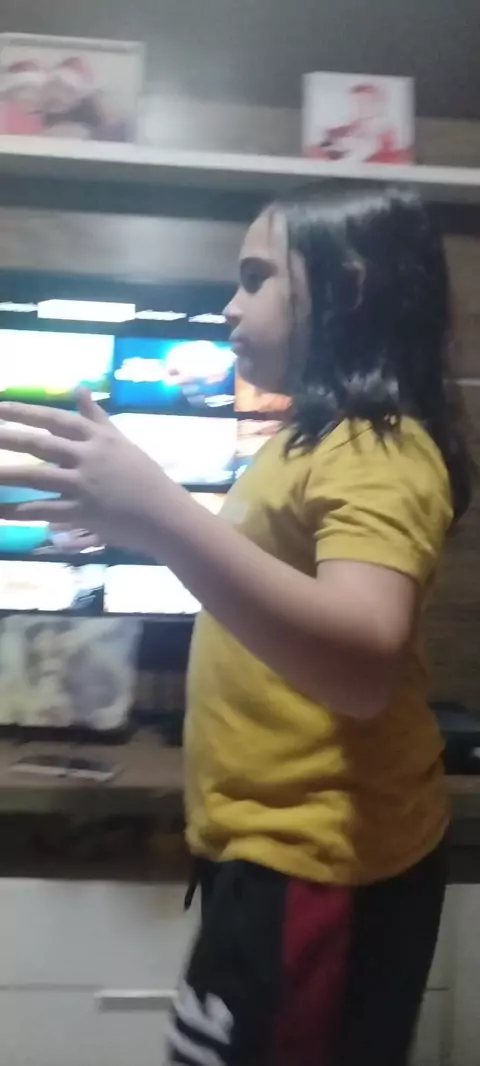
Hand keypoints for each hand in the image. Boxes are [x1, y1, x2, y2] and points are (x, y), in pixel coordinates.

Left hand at [0, 389, 167, 554]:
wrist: (165, 513)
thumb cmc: (144, 476)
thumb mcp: (121, 441)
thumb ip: (96, 417)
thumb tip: (79, 388)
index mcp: (97, 437)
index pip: (55, 418)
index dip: (25, 412)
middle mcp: (88, 457)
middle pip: (41, 444)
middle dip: (9, 436)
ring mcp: (84, 485)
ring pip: (36, 476)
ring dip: (5, 474)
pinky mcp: (82, 512)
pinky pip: (43, 510)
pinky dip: (17, 511)